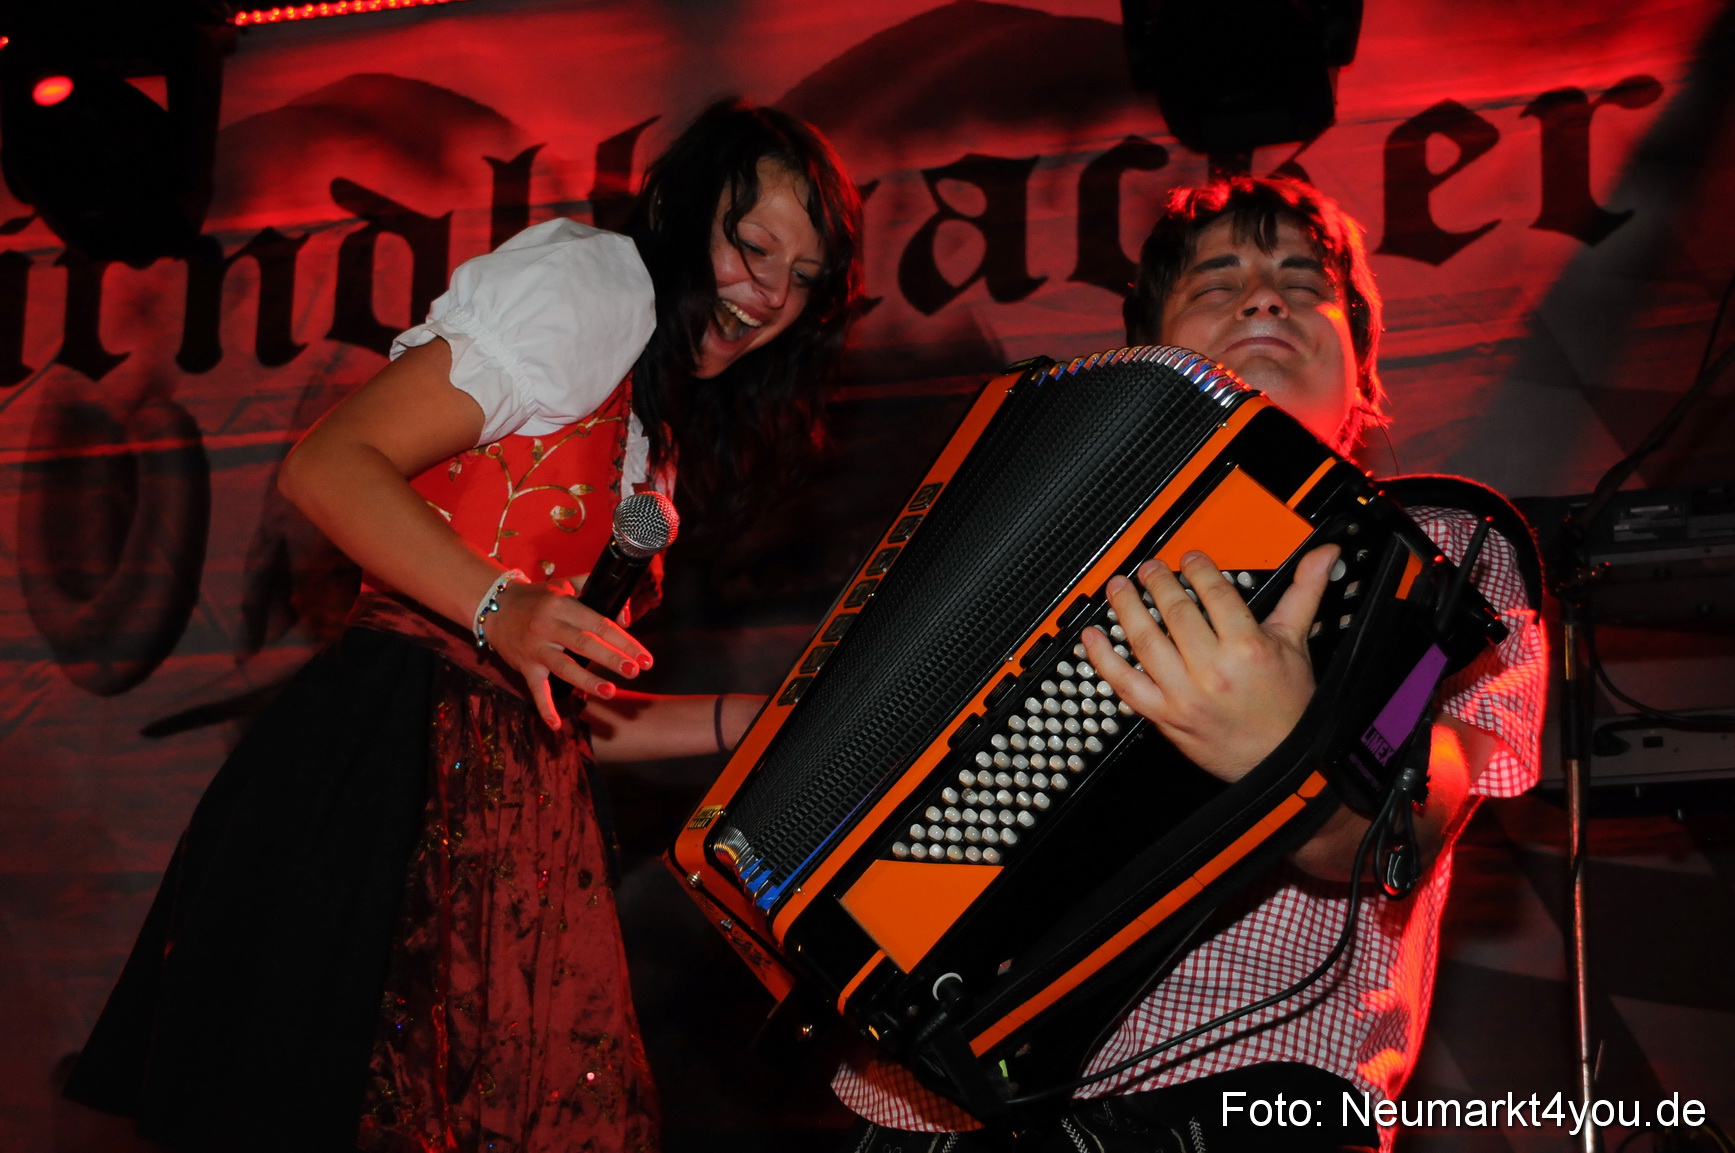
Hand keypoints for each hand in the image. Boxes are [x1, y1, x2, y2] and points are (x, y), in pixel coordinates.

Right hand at [481, 578, 653, 729]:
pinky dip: (544, 707)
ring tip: (610, 692)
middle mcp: (548, 626)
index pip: (599, 623)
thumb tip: (626, 616)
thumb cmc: (539, 597)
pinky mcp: (524, 666)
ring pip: (564, 666)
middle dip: (611, 658)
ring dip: (587, 681)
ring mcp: (535, 648)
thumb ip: (597, 592)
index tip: (644, 657)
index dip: (624, 640)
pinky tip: (556, 725)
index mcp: (562, 605)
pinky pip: (535, 689)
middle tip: (634, 671)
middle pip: (584, 643)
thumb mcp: (566, 586)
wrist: (494, 606)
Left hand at [1081, 544, 1338, 780]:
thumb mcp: (1297, 644)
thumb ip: (1304, 593)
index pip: (1214, 593)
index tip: (1188, 560)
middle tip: (1149, 569)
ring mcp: (1184, 694)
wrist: (1283, 764)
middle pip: (1175, 612)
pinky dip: (1103, 659)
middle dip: (1158, 583)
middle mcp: (1213, 670)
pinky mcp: (1165, 717)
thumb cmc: (1290, 708)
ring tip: (1118, 587)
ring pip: (1145, 641)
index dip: (1197, 570)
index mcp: (1248, 647)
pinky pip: (1125, 684)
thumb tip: (1323, 555)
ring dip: (1126, 609)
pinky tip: (1092, 637)